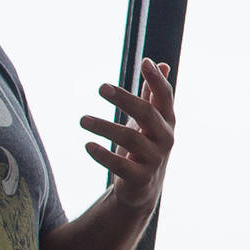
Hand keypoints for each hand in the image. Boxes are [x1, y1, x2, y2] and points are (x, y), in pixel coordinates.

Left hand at [80, 58, 173, 215]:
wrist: (145, 187)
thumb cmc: (145, 146)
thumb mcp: (150, 120)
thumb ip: (153, 95)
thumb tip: (162, 64)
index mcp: (167, 120)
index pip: (165, 96)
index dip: (157, 79)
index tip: (145, 62)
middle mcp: (165, 138)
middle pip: (147, 114)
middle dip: (125, 100)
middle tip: (101, 88)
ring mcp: (154, 159)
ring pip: (131, 139)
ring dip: (105, 127)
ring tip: (82, 119)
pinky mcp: (140, 178)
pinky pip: (121, 165)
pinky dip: (103, 155)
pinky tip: (87, 145)